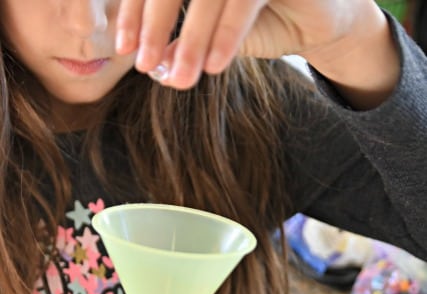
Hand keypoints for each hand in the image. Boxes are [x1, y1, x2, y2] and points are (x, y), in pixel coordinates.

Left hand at [115, 0, 386, 88]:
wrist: (320, 23)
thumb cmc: (263, 22)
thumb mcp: (213, 38)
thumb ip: (182, 46)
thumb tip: (151, 67)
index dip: (134, 11)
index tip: (123, 49)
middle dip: (154, 23)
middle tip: (143, 64)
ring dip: (192, 37)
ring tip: (182, 80)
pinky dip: (226, 33)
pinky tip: (214, 66)